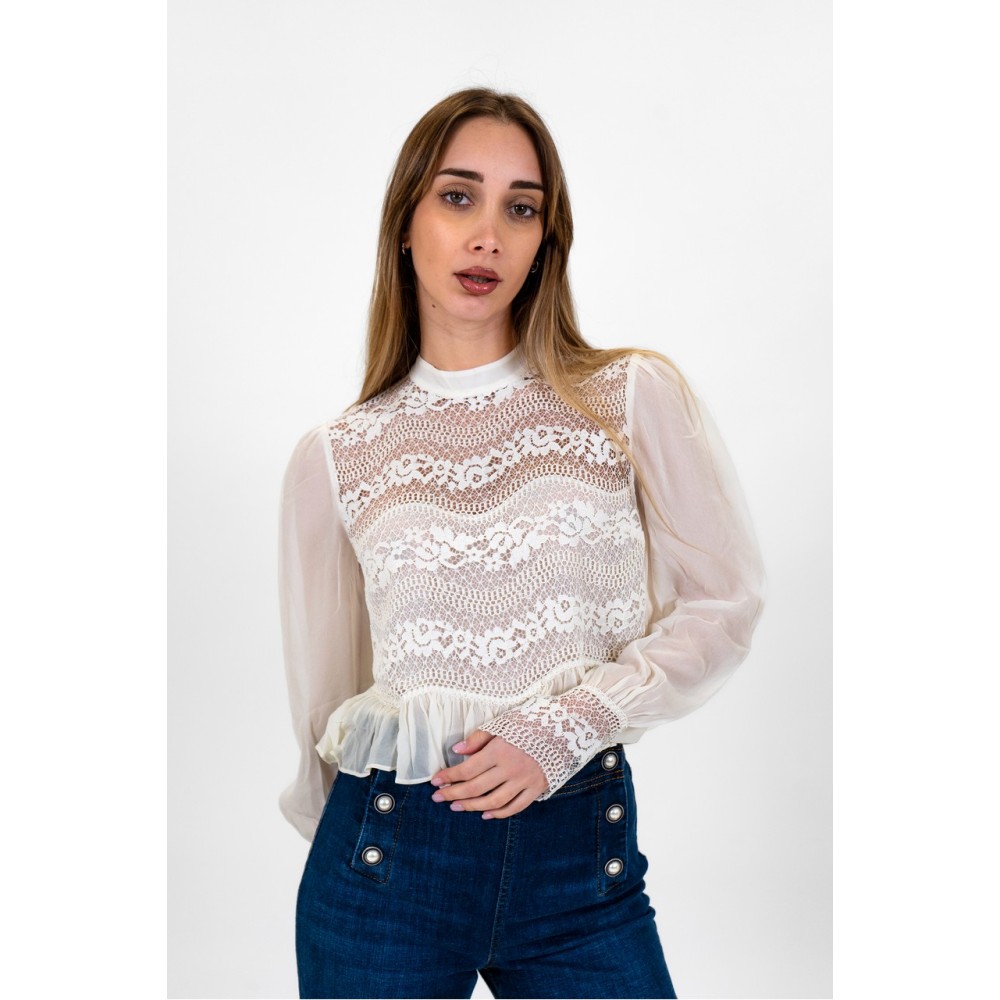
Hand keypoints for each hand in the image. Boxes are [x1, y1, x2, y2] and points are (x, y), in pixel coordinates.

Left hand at [429, 729, 547, 818]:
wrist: (566, 728)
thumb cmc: (531, 723)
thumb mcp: (503, 724)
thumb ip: (478, 739)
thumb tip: (456, 750)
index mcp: (499, 750)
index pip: (467, 769)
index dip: (449, 776)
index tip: (435, 781)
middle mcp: (510, 768)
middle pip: (475, 788)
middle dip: (453, 793)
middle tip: (437, 798)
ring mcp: (524, 781)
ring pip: (493, 801)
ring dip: (471, 806)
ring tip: (455, 806)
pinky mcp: (536, 788)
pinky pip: (515, 807)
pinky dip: (499, 813)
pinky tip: (485, 814)